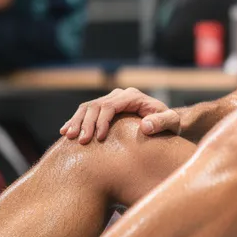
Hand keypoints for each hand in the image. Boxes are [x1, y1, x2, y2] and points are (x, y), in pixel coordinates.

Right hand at [59, 88, 179, 143]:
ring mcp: (111, 100)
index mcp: (133, 96)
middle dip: (86, 123)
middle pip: (96, 105)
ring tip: (69, 137)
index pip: (111, 105)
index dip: (102, 121)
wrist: (165, 124)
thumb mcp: (171, 123)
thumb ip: (162, 122)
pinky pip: (85, 112)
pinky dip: (75, 121)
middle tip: (80, 141)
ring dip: (76, 122)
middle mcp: (120, 95)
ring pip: (87, 107)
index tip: (99, 138)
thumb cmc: (169, 125)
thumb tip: (145, 125)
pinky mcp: (104, 108)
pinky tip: (65, 132)